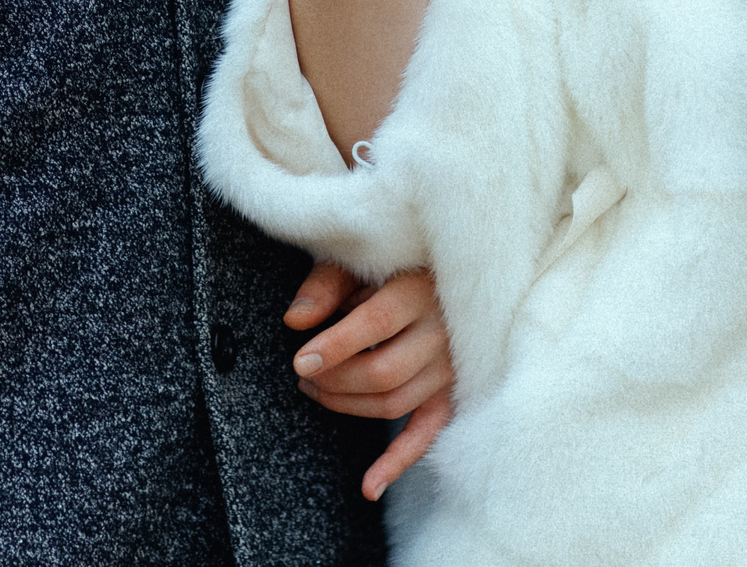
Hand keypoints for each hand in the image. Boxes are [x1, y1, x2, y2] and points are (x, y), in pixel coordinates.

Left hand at [286, 260, 454, 500]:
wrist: (449, 271)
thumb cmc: (395, 262)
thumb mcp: (360, 260)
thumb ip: (326, 284)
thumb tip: (295, 320)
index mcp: (418, 292)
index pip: (375, 326)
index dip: (334, 348)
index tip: (299, 360)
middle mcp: (443, 333)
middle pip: (383, 373)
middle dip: (334, 381)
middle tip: (302, 374)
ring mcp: (451, 368)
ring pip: (396, 403)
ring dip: (348, 406)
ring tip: (316, 391)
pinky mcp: (452, 393)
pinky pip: (426, 434)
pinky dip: (397, 463)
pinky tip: (368, 487)